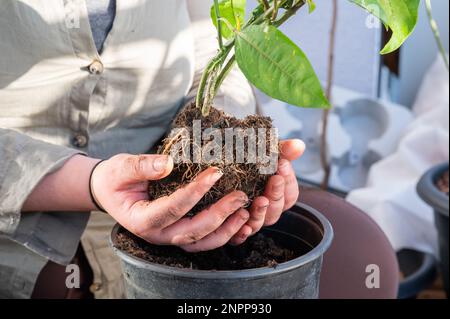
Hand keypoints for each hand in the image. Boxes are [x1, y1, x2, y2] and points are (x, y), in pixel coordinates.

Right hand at [91, 154, 250, 251]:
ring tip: (245, 211)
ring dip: (226, 229)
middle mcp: (157, 235)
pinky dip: (223, 233)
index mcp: (141, 220)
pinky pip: (204, 240)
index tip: (215, 173)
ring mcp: (169, 237)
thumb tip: (169, 163)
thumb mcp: (121, 167)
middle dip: (219, 214)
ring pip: (202, 242)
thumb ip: (142, 166)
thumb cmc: (115, 179)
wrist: (110, 191)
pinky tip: (239, 219)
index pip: (172, 208)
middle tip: (240, 196)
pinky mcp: (180, 233)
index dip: (195, 192)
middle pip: (192, 231)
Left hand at [230, 139, 304, 244]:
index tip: (282, 164)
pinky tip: (242, 225)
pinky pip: (237, 237)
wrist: (212, 165)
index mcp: (273, 194)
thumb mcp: (261, 151)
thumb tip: (299, 146)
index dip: (289, 180)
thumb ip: (280, 150)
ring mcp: (246, 220)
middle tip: (275, 179)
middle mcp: (262, 209)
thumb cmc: (241, 160)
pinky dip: (241, 233)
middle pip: (276, 209)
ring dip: (261, 212)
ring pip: (259, 223)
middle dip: (277, 193)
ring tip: (260, 200)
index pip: (289, 194)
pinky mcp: (228, 229)